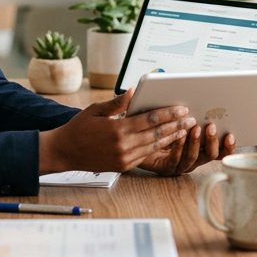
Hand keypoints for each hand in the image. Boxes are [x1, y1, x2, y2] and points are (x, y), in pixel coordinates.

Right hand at [38, 89, 195, 174]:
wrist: (64, 152)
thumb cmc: (78, 128)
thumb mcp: (95, 110)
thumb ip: (118, 102)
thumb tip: (134, 90)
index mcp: (118, 129)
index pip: (150, 120)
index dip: (169, 114)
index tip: (182, 108)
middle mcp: (124, 145)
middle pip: (157, 134)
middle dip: (177, 126)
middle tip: (191, 118)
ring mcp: (124, 158)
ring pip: (154, 146)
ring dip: (172, 138)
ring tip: (186, 130)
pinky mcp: (123, 166)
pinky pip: (146, 155)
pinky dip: (159, 148)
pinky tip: (168, 141)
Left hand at [137, 121, 236, 176]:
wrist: (139, 141)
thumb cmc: (162, 128)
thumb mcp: (182, 118)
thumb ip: (193, 112)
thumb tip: (206, 97)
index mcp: (201, 148)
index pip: (221, 151)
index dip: (228, 146)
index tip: (231, 134)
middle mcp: (194, 159)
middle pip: (210, 155)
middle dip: (212, 140)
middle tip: (211, 126)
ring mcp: (181, 164)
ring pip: (193, 157)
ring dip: (195, 142)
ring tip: (195, 128)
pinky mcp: (166, 167)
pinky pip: (174, 159)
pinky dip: (178, 146)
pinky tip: (179, 135)